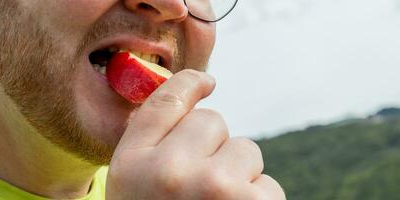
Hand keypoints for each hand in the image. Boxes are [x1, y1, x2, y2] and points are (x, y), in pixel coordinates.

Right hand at [106, 70, 284, 199]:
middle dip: (213, 147)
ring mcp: (214, 187)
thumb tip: (190, 93)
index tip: (205, 82)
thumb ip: (152, 146)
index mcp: (133, 167)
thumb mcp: (131, 189)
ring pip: (244, 149)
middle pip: (211, 122)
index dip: (189, 84)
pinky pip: (267, 182)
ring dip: (238, 176)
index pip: (165, 103)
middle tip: (201, 188)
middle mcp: (170, 172)